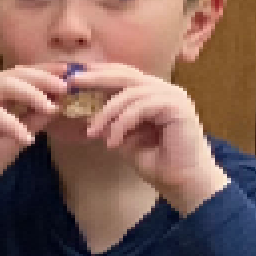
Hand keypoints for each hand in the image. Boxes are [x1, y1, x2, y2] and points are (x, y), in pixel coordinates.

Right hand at [0, 66, 61, 215]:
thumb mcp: (19, 136)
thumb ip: (35, 119)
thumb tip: (60, 103)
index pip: (23, 74)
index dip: (46, 71)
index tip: (71, 72)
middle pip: (14, 74)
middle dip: (42, 78)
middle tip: (65, 86)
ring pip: (1, 86)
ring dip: (30, 94)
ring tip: (51, 107)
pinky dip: (11, 124)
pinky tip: (27, 138)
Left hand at [70, 69, 227, 213]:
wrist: (183, 183)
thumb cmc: (158, 164)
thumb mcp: (125, 140)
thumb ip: (110, 124)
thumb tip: (84, 115)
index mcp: (154, 93)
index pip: (124, 75)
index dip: (99, 73)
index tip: (74, 76)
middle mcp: (165, 90)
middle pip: (126, 74)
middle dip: (97, 77)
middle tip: (72, 81)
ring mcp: (173, 96)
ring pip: (131, 92)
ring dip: (107, 112)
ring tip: (92, 133)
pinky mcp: (177, 107)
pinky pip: (141, 106)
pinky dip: (123, 123)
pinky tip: (113, 142)